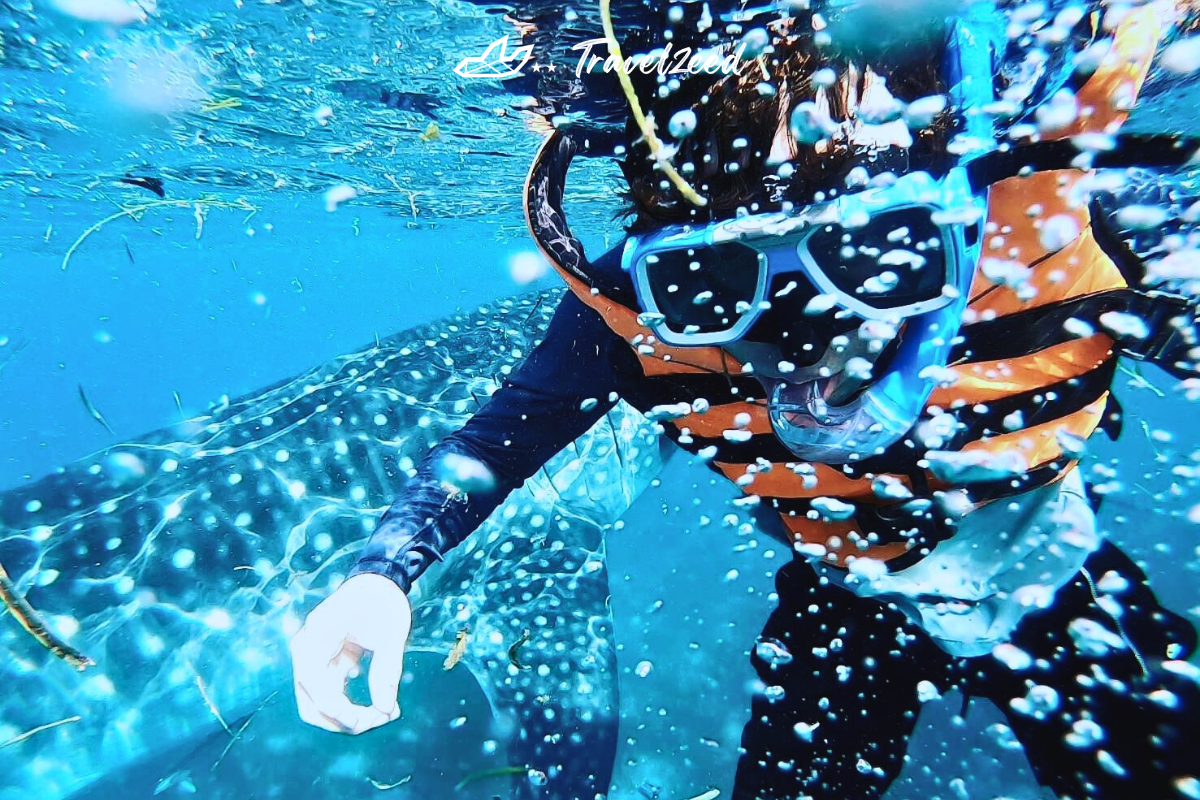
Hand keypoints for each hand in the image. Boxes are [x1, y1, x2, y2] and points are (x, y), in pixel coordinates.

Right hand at [290, 572, 410, 733]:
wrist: (377, 583)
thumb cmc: (383, 601)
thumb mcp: (391, 633)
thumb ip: (387, 670)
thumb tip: (385, 709)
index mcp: (315, 636)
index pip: (315, 686)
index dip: (341, 710)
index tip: (375, 717)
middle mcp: (306, 650)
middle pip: (312, 703)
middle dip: (344, 720)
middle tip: (382, 718)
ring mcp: (312, 659)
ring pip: (319, 705)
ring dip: (348, 718)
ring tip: (385, 714)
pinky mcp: (324, 666)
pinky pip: (331, 696)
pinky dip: (352, 706)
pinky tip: (382, 706)